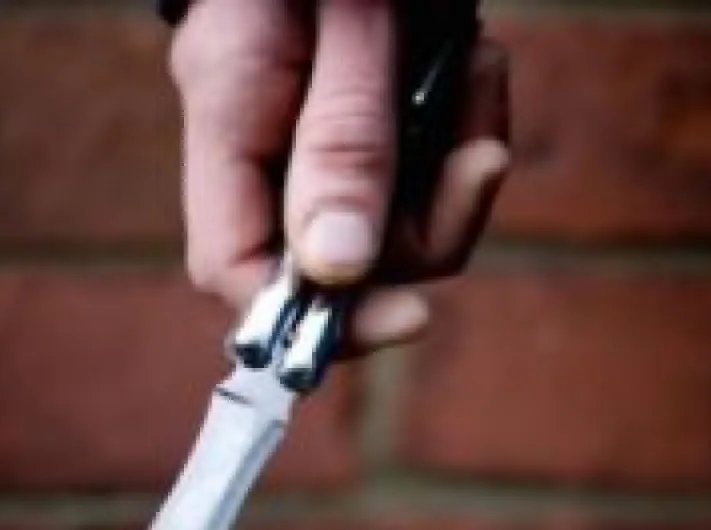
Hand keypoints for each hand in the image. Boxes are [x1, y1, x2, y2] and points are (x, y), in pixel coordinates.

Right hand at [169, 0, 509, 350]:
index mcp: (229, 110)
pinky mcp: (372, 118)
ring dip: (460, 163)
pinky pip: (426, 167)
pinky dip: (465, 126)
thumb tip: (338, 271)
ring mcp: (322, 131)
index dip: (315, 319)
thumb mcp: (346, 24)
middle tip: (481, 157)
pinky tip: (475, 65)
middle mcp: (269, 138)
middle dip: (430, 221)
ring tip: (479, 70)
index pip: (239, 267)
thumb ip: (340, 141)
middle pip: (343, 258)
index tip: (412, 319)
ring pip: (398, 218)